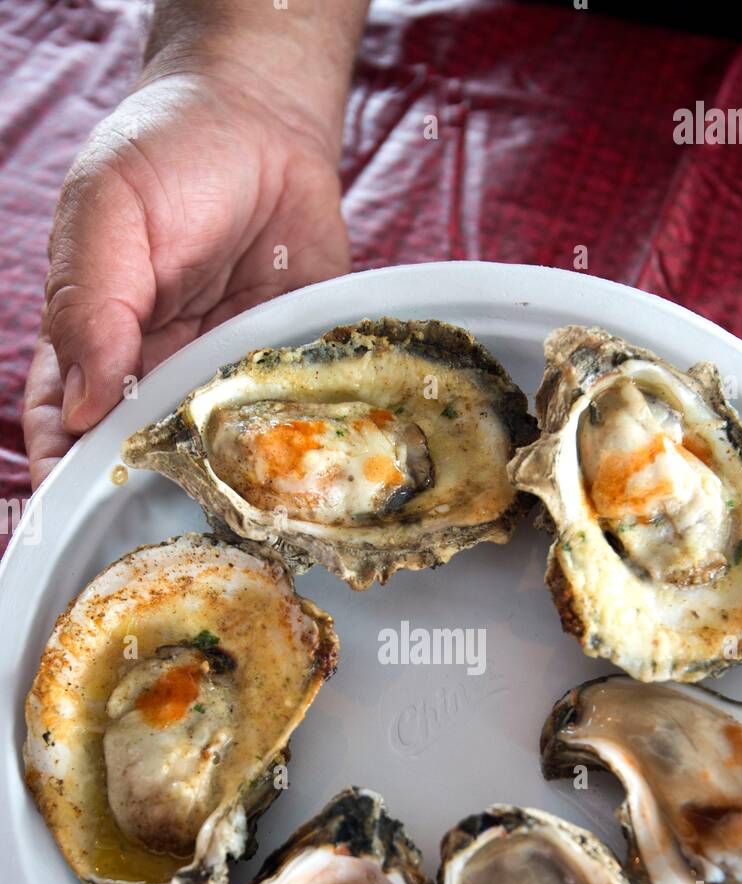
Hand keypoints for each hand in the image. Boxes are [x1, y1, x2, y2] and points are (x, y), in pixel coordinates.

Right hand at [23, 68, 349, 486]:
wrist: (265, 117)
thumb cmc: (168, 151)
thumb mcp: (108, 210)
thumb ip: (91, 304)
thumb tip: (82, 405)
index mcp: (94, 337)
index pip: (66, 421)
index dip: (65, 467)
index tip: (74, 505)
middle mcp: (157, 370)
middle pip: (141, 451)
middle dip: (145, 489)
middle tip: (156, 523)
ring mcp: (223, 374)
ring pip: (214, 450)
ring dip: (219, 481)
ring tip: (224, 510)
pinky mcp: (284, 368)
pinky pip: (284, 418)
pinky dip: (288, 447)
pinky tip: (291, 474)